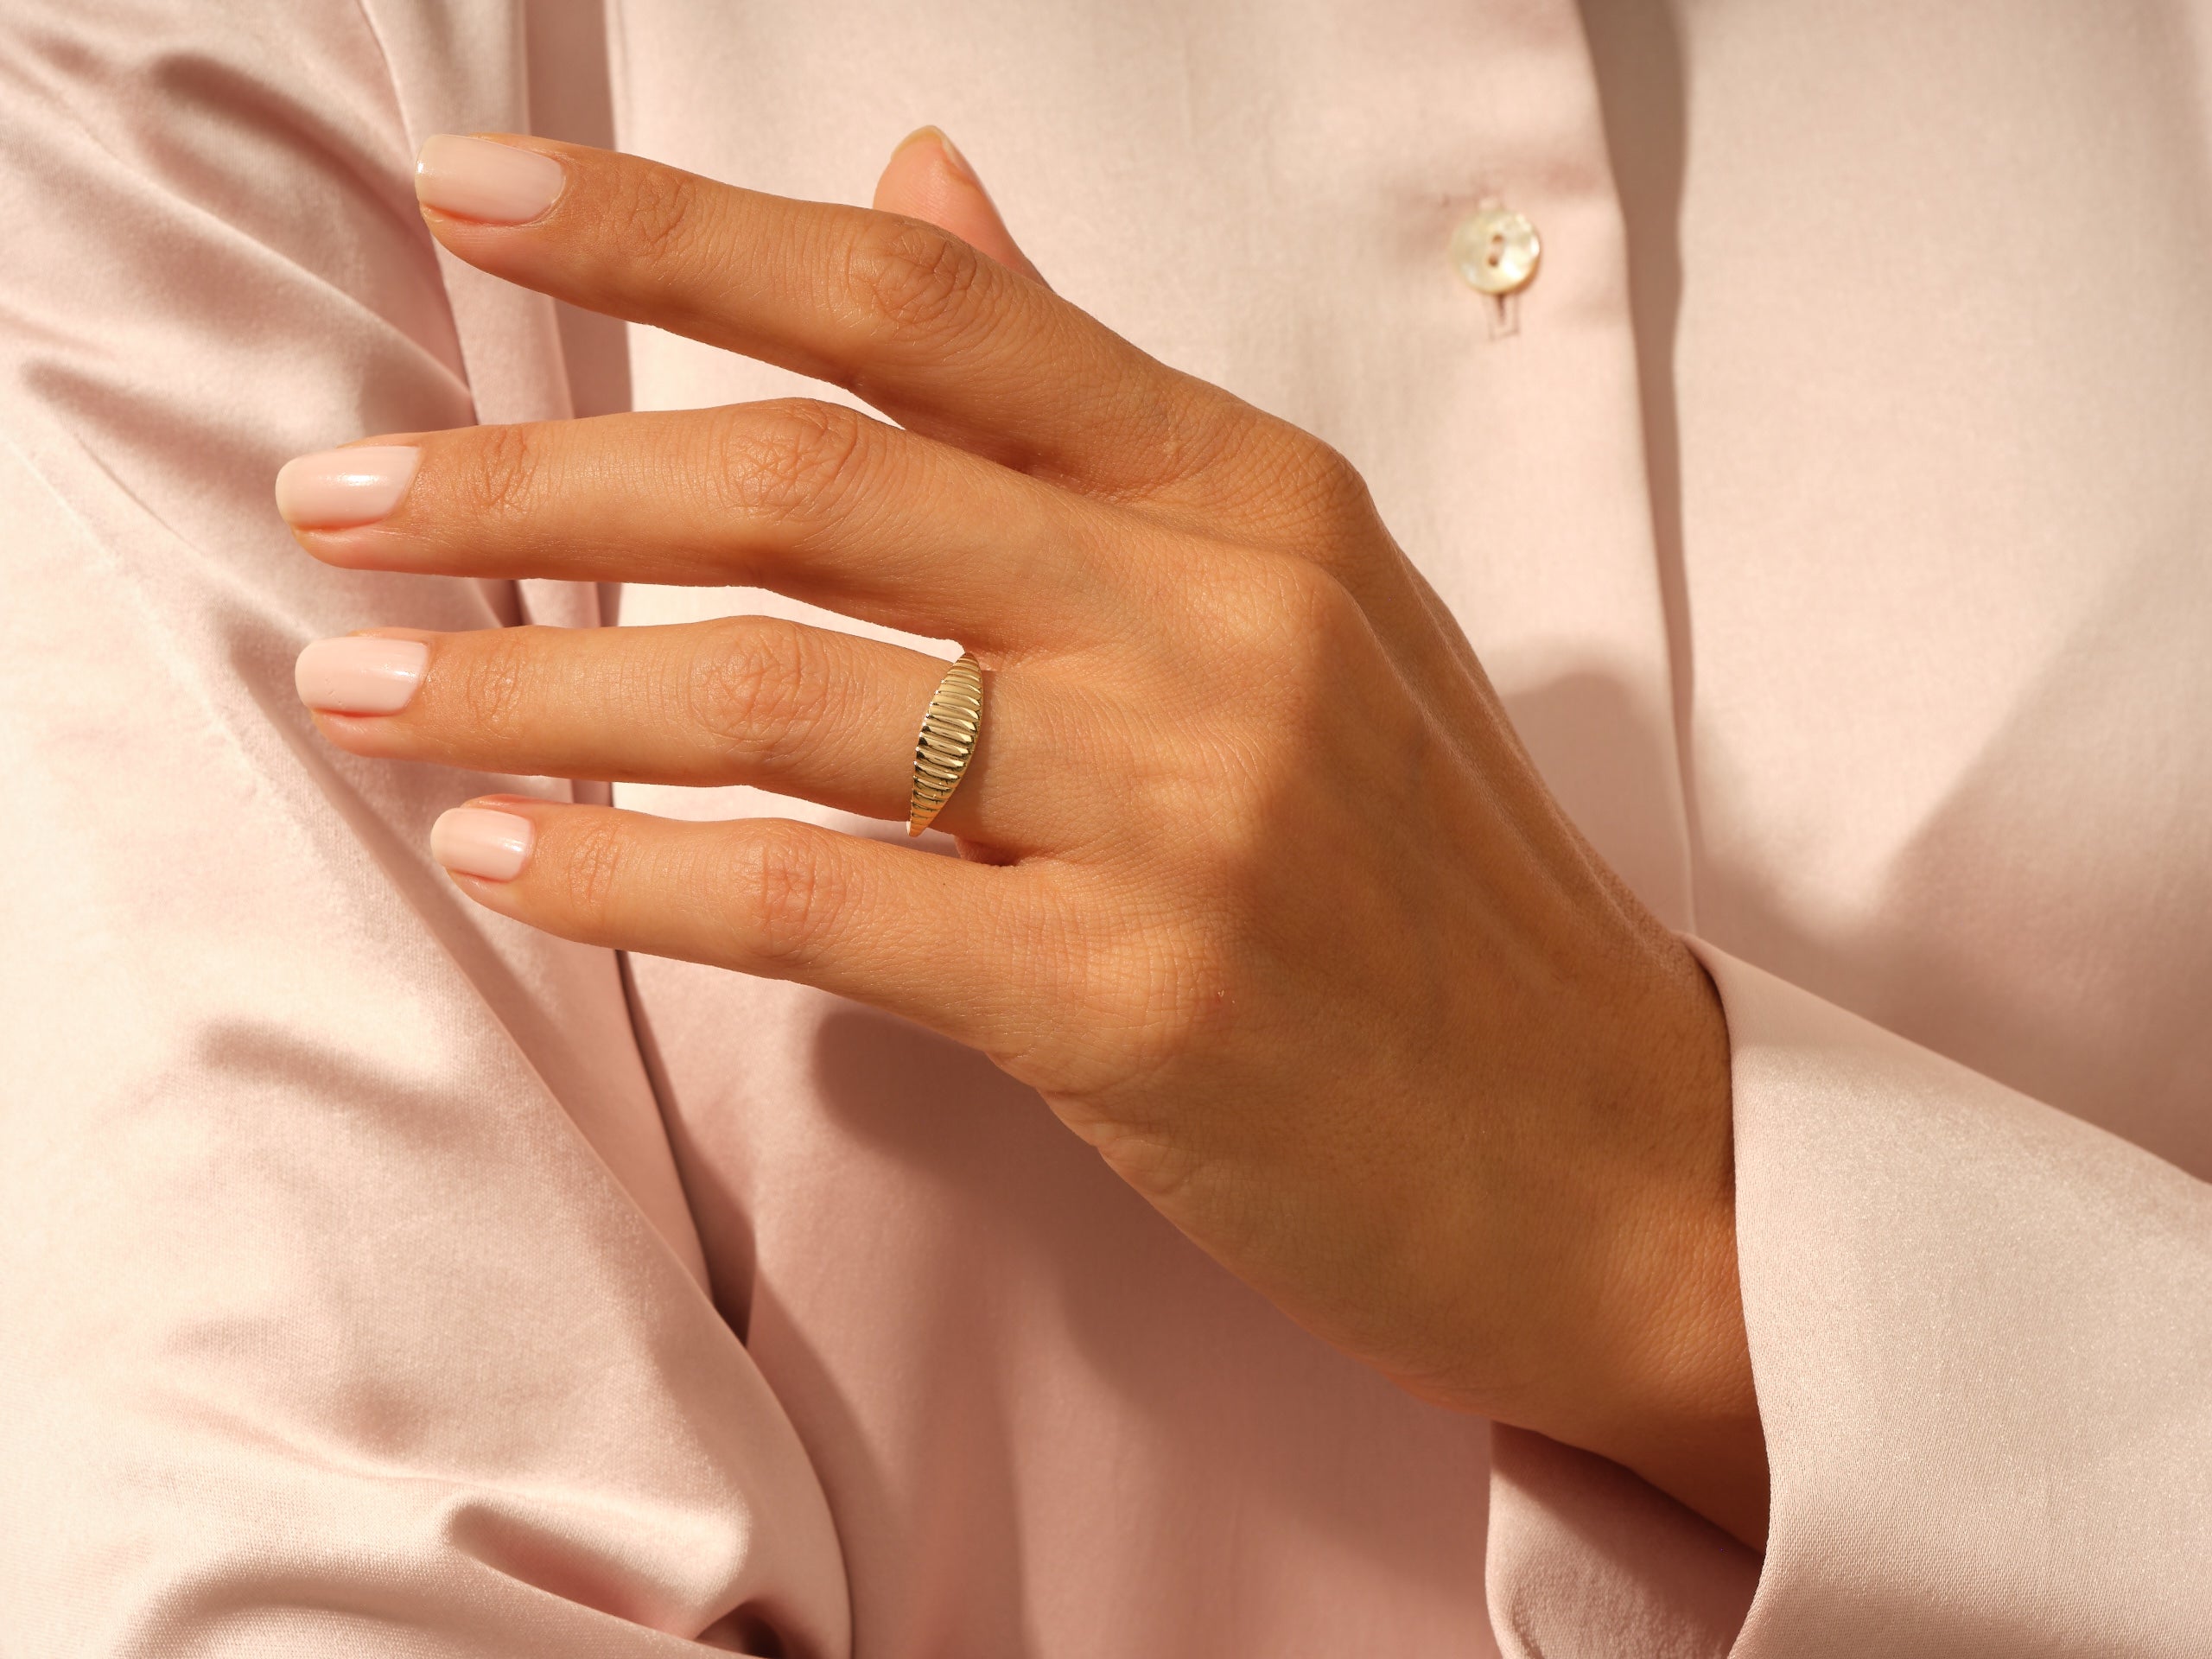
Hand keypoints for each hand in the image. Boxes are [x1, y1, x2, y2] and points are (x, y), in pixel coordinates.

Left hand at [279, 130, 1766, 1544]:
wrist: (1614, 1153)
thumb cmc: (1435, 888)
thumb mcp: (1303, 605)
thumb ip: (1092, 404)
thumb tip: (922, 182)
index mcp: (1251, 494)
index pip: (925, 301)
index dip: (680, 231)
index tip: (480, 197)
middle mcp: (1219, 615)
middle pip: (805, 478)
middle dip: (534, 477)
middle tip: (340, 500)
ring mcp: (1188, 806)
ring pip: (782, 689)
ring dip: (531, 685)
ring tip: (358, 689)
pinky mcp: (1139, 1000)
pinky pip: (823, 902)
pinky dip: (636, 877)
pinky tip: (505, 860)